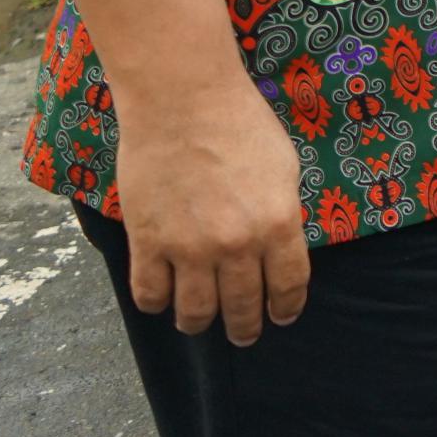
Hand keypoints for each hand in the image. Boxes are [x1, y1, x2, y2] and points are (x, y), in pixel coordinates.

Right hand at [110, 79, 309, 343]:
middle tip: (243, 334)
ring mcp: (188, 248)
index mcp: (278, 224)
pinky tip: (162, 299)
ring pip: (194, 312)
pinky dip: (156, 303)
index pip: (288, 287)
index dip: (285, 309)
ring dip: (199, 323)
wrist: (183, 101)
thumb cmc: (240, 124)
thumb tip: (278, 247)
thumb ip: (282, 214)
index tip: (281, 317)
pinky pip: (149, 294)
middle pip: (242, 307)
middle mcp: (236, 245)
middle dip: (244, 328)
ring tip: (200, 323)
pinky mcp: (148, 242)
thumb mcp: (284, 169)